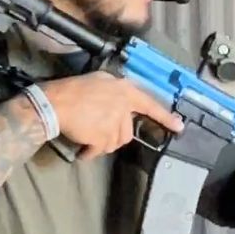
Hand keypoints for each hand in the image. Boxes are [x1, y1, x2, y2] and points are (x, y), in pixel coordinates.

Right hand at [46, 74, 182, 160]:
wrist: (55, 103)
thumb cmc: (74, 89)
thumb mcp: (100, 80)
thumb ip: (115, 91)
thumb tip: (122, 101)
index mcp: (125, 91)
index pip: (149, 104)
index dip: (165, 116)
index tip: (179, 127)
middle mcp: (123, 106)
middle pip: (127, 131)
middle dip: (113, 135)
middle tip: (97, 132)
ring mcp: (114, 123)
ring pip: (115, 142)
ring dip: (102, 144)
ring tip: (87, 137)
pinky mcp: (103, 137)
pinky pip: (100, 151)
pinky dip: (90, 153)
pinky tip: (82, 150)